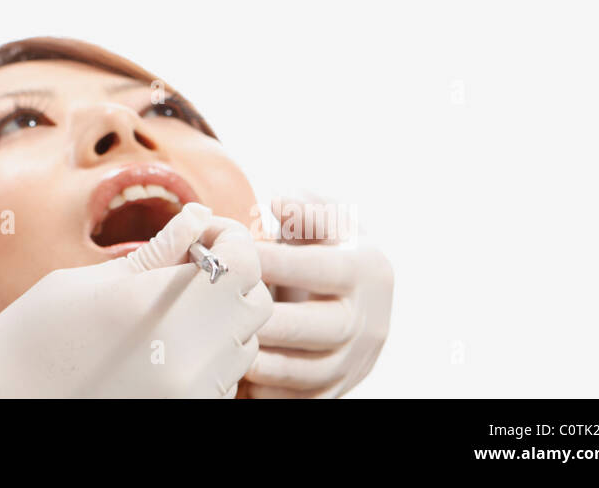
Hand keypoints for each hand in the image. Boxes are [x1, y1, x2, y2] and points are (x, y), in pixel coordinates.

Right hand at [0, 203, 272, 397]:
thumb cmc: (27, 340)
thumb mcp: (83, 282)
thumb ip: (154, 253)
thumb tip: (200, 217)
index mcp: (149, 308)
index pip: (241, 261)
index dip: (229, 237)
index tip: (201, 231)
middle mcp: (181, 358)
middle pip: (254, 302)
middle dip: (232, 274)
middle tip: (191, 264)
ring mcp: (187, 395)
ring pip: (246, 342)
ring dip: (222, 316)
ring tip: (175, 306)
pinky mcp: (185, 414)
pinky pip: (227, 378)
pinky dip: (211, 354)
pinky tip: (166, 344)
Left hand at [242, 194, 392, 397]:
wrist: (358, 296)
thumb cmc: (327, 249)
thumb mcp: (326, 222)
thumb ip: (305, 210)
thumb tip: (280, 201)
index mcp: (367, 270)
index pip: (325, 268)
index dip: (282, 262)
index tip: (238, 254)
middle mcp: (370, 317)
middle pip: (326, 327)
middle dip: (276, 322)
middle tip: (229, 312)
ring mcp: (358, 357)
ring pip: (317, 369)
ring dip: (272, 364)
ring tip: (230, 349)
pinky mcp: (342, 386)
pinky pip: (311, 397)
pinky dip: (277, 394)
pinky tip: (243, 381)